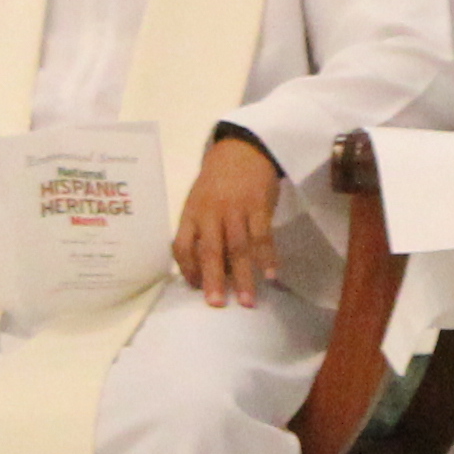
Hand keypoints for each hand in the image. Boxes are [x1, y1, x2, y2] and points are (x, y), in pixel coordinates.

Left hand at [175, 133, 282, 306]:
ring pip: (238, 247)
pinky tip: (271, 274)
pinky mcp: (260, 205)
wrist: (243, 148)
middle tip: (217, 304)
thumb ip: (198, 228)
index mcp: (192, 213)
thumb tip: (199, 265)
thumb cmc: (219, 180)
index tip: (196, 288)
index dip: (187, 269)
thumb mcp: (199, 200)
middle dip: (214, 280)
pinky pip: (263, 235)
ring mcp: (237, 209)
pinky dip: (267, 256)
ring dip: (244, 275)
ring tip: (248, 300)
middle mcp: (211, 213)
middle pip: (210, 250)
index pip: (182, 246)